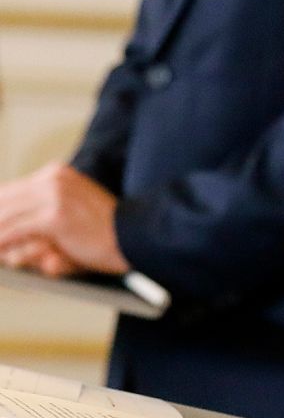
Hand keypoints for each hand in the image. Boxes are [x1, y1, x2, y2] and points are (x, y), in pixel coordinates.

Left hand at [0, 163, 127, 275]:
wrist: (135, 236)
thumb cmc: (102, 231)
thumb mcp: (68, 212)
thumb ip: (37, 213)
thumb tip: (5, 236)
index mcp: (55, 174)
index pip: (7, 192)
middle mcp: (53, 179)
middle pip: (1, 201)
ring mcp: (54, 195)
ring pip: (3, 217)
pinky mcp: (55, 216)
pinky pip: (13, 231)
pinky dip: (0, 242)